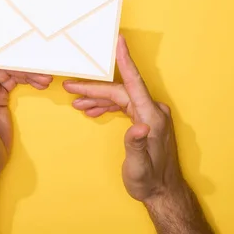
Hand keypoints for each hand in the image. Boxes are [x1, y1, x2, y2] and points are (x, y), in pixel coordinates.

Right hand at [63, 35, 183, 201]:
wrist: (163, 192)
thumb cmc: (150, 181)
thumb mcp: (139, 167)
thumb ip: (137, 145)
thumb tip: (137, 128)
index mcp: (151, 117)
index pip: (134, 83)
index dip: (125, 61)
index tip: (119, 41)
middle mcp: (153, 111)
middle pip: (120, 91)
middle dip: (94, 89)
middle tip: (71, 87)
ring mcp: (150, 115)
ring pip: (120, 98)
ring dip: (98, 99)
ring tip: (77, 102)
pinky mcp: (146, 121)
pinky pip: (124, 106)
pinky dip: (107, 106)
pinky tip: (93, 110)